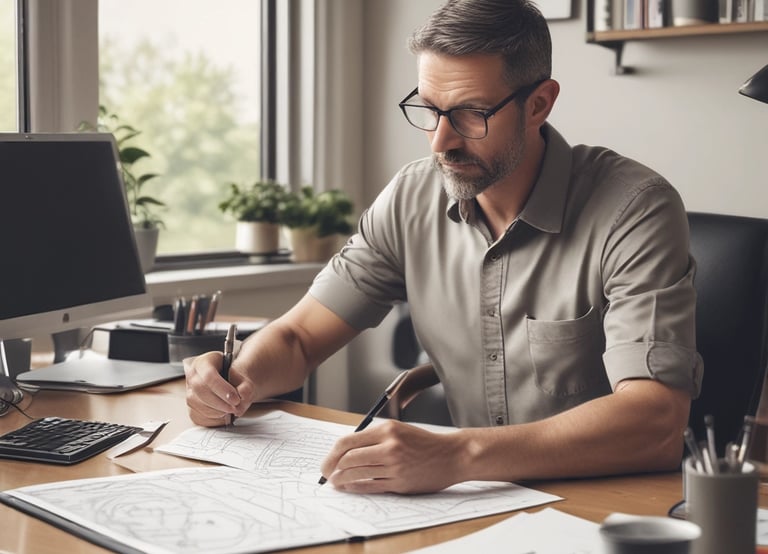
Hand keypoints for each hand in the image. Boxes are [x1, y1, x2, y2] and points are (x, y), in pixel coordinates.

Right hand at [184, 351, 254, 426]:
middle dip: (220, 402)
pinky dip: (212, 417)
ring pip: (197, 404)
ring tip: (230, 409)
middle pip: (201, 391)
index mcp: (204, 362)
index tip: (236, 399)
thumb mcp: (242, 376)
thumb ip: (245, 386)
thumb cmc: (233, 377)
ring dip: (217, 411)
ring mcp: (189, 390)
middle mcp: (192, 375)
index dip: (222, 389)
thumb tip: (242, 396)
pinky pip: (197, 414)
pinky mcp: (190, 404)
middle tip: (235, 407)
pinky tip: (223, 412)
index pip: (209, 376)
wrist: (228, 380)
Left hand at [320, 419, 463, 493]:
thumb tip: (346, 451)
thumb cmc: (423, 443)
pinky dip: (355, 487)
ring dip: (341, 480)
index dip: (332, 454)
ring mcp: (394, 465)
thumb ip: (374, 437)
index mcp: (387, 429)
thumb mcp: (399, 430)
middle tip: (326, 474)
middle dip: (332, 468)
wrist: (451, 455)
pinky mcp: (400, 482)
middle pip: (349, 459)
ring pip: (357, 474)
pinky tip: (349, 487)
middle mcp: (389, 446)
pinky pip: (370, 486)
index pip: (348, 442)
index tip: (327, 461)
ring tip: (335, 482)